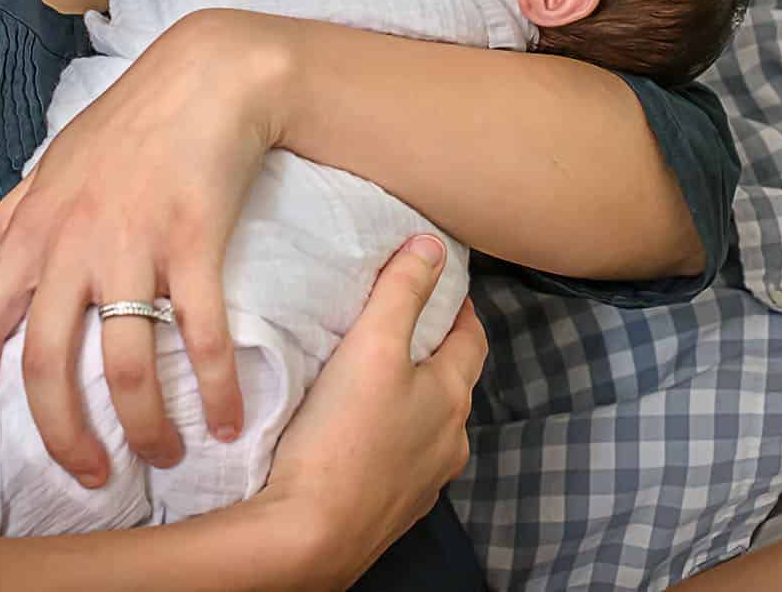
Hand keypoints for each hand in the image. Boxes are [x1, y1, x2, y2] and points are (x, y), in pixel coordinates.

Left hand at [0, 9, 287, 483]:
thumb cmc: (128, 122)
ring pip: (124, 363)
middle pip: (45, 363)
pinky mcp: (194, 241)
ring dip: (143, 425)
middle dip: (63, 436)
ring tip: (164, 455)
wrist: (208, 75)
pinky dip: (215, 388)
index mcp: (31, 233)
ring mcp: (133, 244)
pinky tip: (226, 421)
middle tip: (90, 474)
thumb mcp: (48, 166)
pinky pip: (202, 334)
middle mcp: (72, 245)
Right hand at [261, 234, 487, 583]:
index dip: (460, 308)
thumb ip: (402, 291)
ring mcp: (422, 481)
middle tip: (403, 324)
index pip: (472, 339)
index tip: (443, 286)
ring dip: (409, 399)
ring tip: (374, 377)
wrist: (309, 535)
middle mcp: (448, 442)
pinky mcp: (390, 508)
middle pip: (451, 383)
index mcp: (452, 398)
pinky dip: (386, 438)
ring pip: (425, 424)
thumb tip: (432, 246)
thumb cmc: (343, 437)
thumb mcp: (373, 345)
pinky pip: (398, 460)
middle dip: (434, 352)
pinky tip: (356, 433)